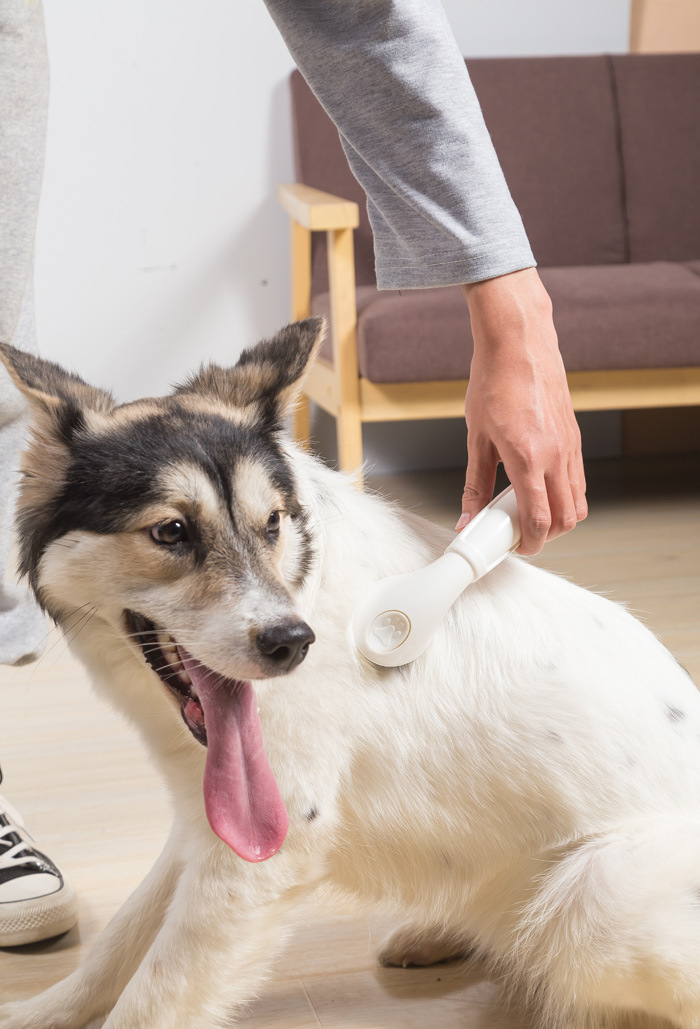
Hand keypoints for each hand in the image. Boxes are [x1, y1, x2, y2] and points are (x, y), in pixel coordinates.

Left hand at [457, 267, 586, 555]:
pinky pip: (577, 480)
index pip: (538, 520)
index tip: (514, 546)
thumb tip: (468, 517)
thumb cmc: (494, 382)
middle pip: (565, 519)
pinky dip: (564, 495)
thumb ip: (474, 483)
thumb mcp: (476, 438)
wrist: (518, 343)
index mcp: (528, 457)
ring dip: (557, 517)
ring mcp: (570, 446)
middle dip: (545, 535)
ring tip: (527, 511)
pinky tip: (539, 487)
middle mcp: (556, 455)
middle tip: (518, 532)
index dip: (528, 543)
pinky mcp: (574, 436)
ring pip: (577, 503)